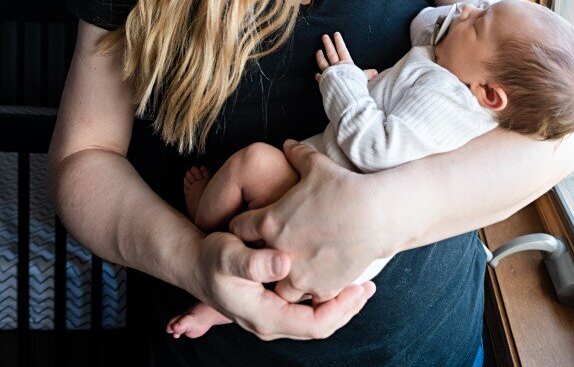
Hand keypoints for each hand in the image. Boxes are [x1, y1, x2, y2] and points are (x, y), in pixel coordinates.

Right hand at [186, 228, 374, 340]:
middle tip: (370, 285)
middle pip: (320, 325)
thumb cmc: (211, 257)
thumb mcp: (228, 255)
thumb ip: (254, 262)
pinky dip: (326, 295)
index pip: (314, 325)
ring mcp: (274, 314)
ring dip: (339, 302)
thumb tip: (284, 264)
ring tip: (362, 282)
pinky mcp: (275, 302)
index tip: (359, 287)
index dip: (340, 309)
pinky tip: (338, 276)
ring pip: (316, 318)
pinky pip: (308, 308)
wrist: (196, 263)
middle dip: (347, 308)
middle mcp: (272, 321)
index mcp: (264, 316)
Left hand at [230, 139, 387, 302]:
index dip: (244, 223)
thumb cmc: (343, 187)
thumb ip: (297, 154)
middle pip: (254, 261)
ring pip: (279, 288)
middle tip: (270, 246)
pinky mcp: (322, 287)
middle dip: (258, 255)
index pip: (239, 227)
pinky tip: (320, 276)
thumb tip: (288, 143)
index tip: (253, 222)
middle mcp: (279, 252)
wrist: (375, 213)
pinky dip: (312, 290)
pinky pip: (309, 298)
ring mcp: (301, 274)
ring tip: (295, 267)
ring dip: (284, 279)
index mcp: (270, 222)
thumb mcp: (316, 164)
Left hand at [314, 32, 377, 82]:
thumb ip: (367, 74)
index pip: (342, 50)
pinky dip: (318, 76)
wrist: (345, 94)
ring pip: (323, 62)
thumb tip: (376, 72)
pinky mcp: (324, 81)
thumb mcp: (363, 78)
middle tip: (324, 36)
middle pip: (331, 53)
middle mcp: (337, 66)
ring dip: (320, 57)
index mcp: (346, 64)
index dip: (339, 42)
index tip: (336, 34)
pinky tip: (316, 74)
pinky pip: (320, 78)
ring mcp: (329, 73)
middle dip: (328, 44)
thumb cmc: (355, 85)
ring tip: (318, 51)